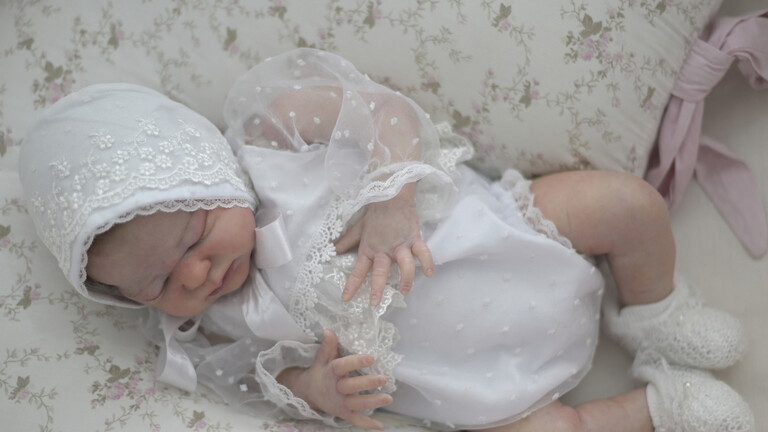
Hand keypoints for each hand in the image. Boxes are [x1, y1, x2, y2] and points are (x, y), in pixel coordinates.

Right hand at [280, 330, 391, 429]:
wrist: (308, 393)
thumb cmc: (321, 372)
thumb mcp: (322, 359)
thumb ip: (328, 346)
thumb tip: (329, 330)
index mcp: (331, 372)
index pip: (342, 366)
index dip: (356, 362)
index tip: (371, 357)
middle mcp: (336, 388)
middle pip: (351, 386)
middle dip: (367, 383)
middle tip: (383, 379)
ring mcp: (340, 402)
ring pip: (357, 403)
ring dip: (373, 402)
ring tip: (389, 398)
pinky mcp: (343, 412)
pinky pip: (355, 420)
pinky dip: (367, 424)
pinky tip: (380, 426)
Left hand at [335, 185, 433, 305]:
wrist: (390, 196)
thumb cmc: (374, 214)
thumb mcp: (358, 229)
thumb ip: (346, 242)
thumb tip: (332, 251)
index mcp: (369, 249)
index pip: (358, 271)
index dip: (351, 285)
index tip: (346, 299)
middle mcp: (384, 250)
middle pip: (379, 272)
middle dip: (376, 288)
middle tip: (374, 303)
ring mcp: (400, 245)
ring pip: (404, 265)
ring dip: (405, 279)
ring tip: (405, 291)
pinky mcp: (414, 239)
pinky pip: (422, 252)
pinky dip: (427, 262)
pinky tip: (428, 273)